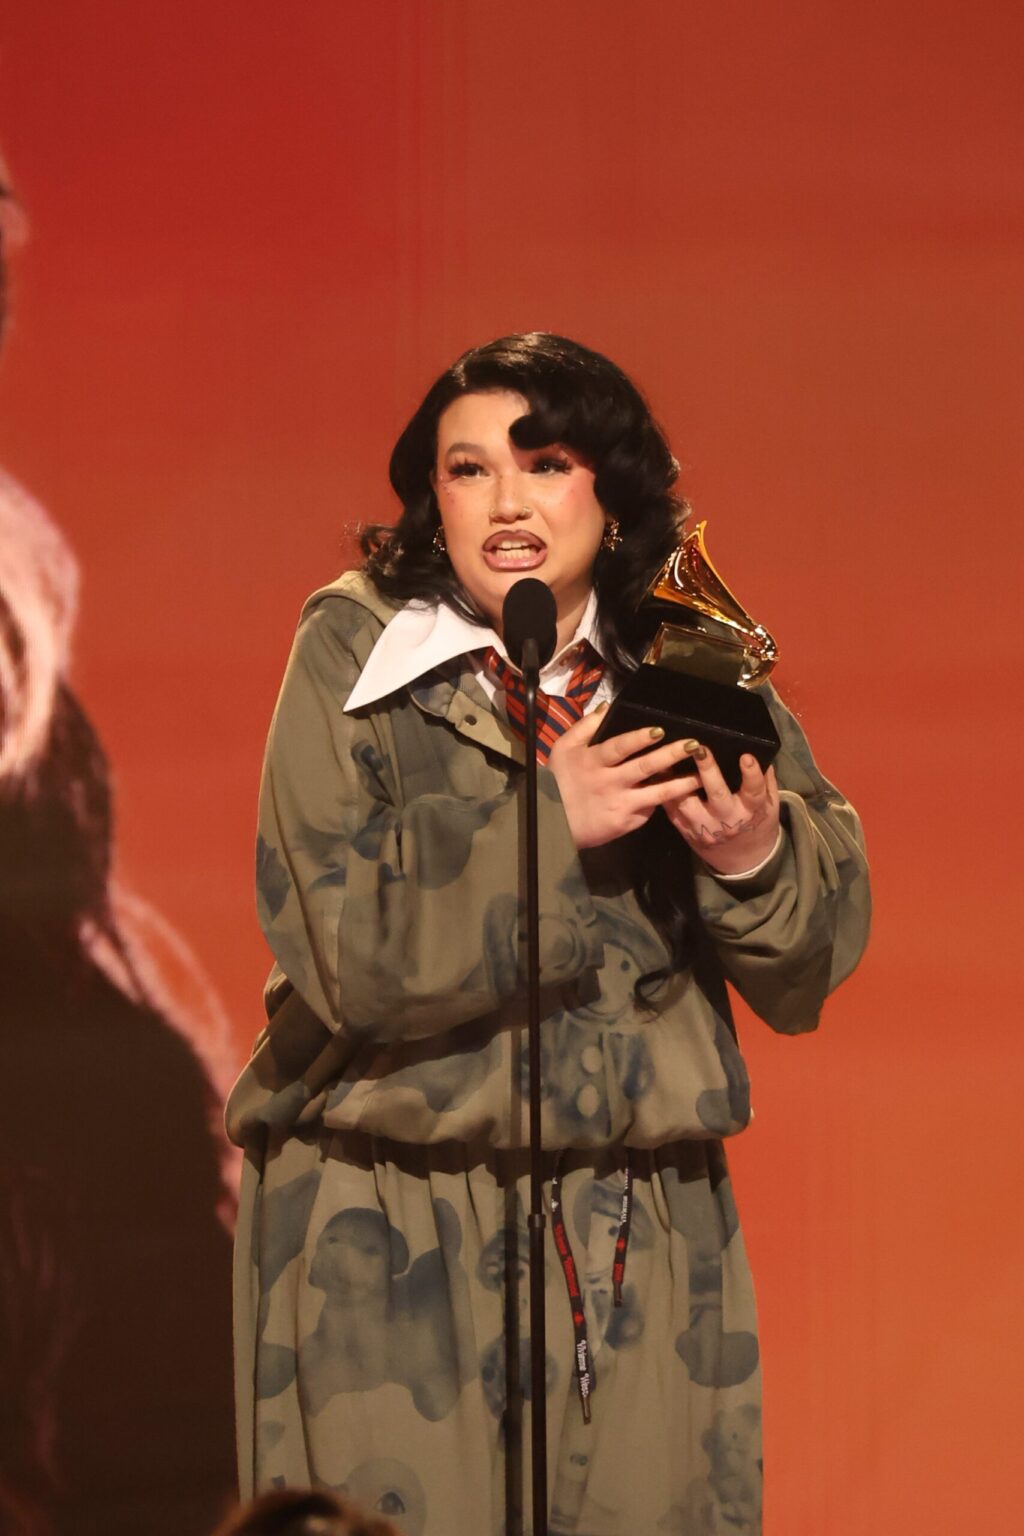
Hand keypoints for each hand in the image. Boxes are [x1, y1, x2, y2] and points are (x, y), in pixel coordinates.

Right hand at [547, 709, 703, 848]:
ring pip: (656, 794)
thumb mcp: (563, 748)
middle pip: (645, 767)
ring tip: (700, 776)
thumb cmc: (558, 780)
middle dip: (671, 755)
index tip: (659, 731)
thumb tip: (608, 706)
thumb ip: (585, 726)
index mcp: (594, 761)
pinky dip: (661, 802)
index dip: (639, 739)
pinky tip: (679, 794)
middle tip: (694, 746)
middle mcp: (610, 782)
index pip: (620, 747)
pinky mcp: (625, 823)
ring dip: (680, 784)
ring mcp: (620, 804)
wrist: (552, 822)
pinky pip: (648, 811)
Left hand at [662, 746, 780, 875]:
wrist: (741, 859)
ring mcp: (703, 827)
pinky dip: (664, 791)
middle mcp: (726, 820)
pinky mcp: (685, 830)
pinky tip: (659, 772)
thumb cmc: (756, 823)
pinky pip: (672, 809)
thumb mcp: (769, 805)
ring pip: (686, 803)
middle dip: (708, 771)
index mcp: (750, 811)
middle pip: (716, 795)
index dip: (752, 774)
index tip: (746, 757)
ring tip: (670, 756)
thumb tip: (760, 751)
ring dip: (677, 780)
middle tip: (700, 748)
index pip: (754, 792)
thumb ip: (765, 780)